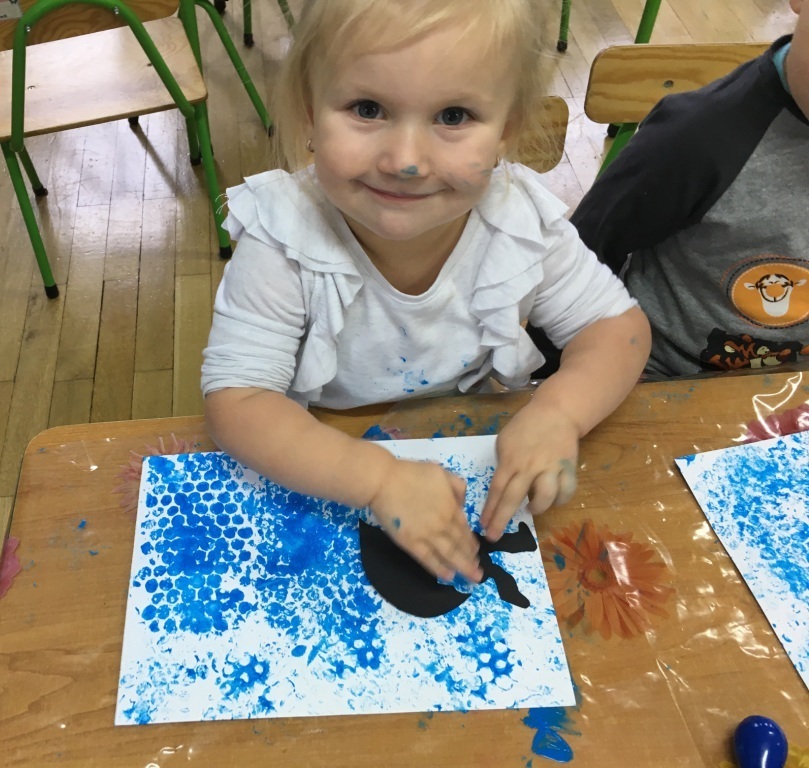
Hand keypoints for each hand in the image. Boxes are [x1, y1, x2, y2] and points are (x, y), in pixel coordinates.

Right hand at [369, 459, 482, 582]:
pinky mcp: (411, 543)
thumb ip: (457, 487)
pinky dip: (439, 569)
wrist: (384, 480)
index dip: (471, 543)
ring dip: (462, 567)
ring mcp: (427, 535)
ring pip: (449, 555)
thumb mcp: (441, 472)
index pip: (465, 529)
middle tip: (478, 572)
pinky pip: (428, 559)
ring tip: (470, 577)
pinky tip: (448, 577)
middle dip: (471, 560)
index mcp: (451, 507)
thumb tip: (461, 504)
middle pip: (460, 545)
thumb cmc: (410, 473)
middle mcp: (443, 524)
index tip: (476, 552)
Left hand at [480, 406, 578, 540]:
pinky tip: (552, 500)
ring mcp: (550, 468)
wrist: (555, 412)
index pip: (496, 489)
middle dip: (501, 520)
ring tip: (531, 509)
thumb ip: (503, 464)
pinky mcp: (567, 468)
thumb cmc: (525, 427)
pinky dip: (560, 500)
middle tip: (494, 536)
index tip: (483, 526)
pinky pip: (566, 491)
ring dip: (537, 508)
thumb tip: (502, 486)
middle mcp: (529, 466)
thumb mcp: (505, 441)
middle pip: (513, 498)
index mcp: (511, 460)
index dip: (489, 510)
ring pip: (545, 497)